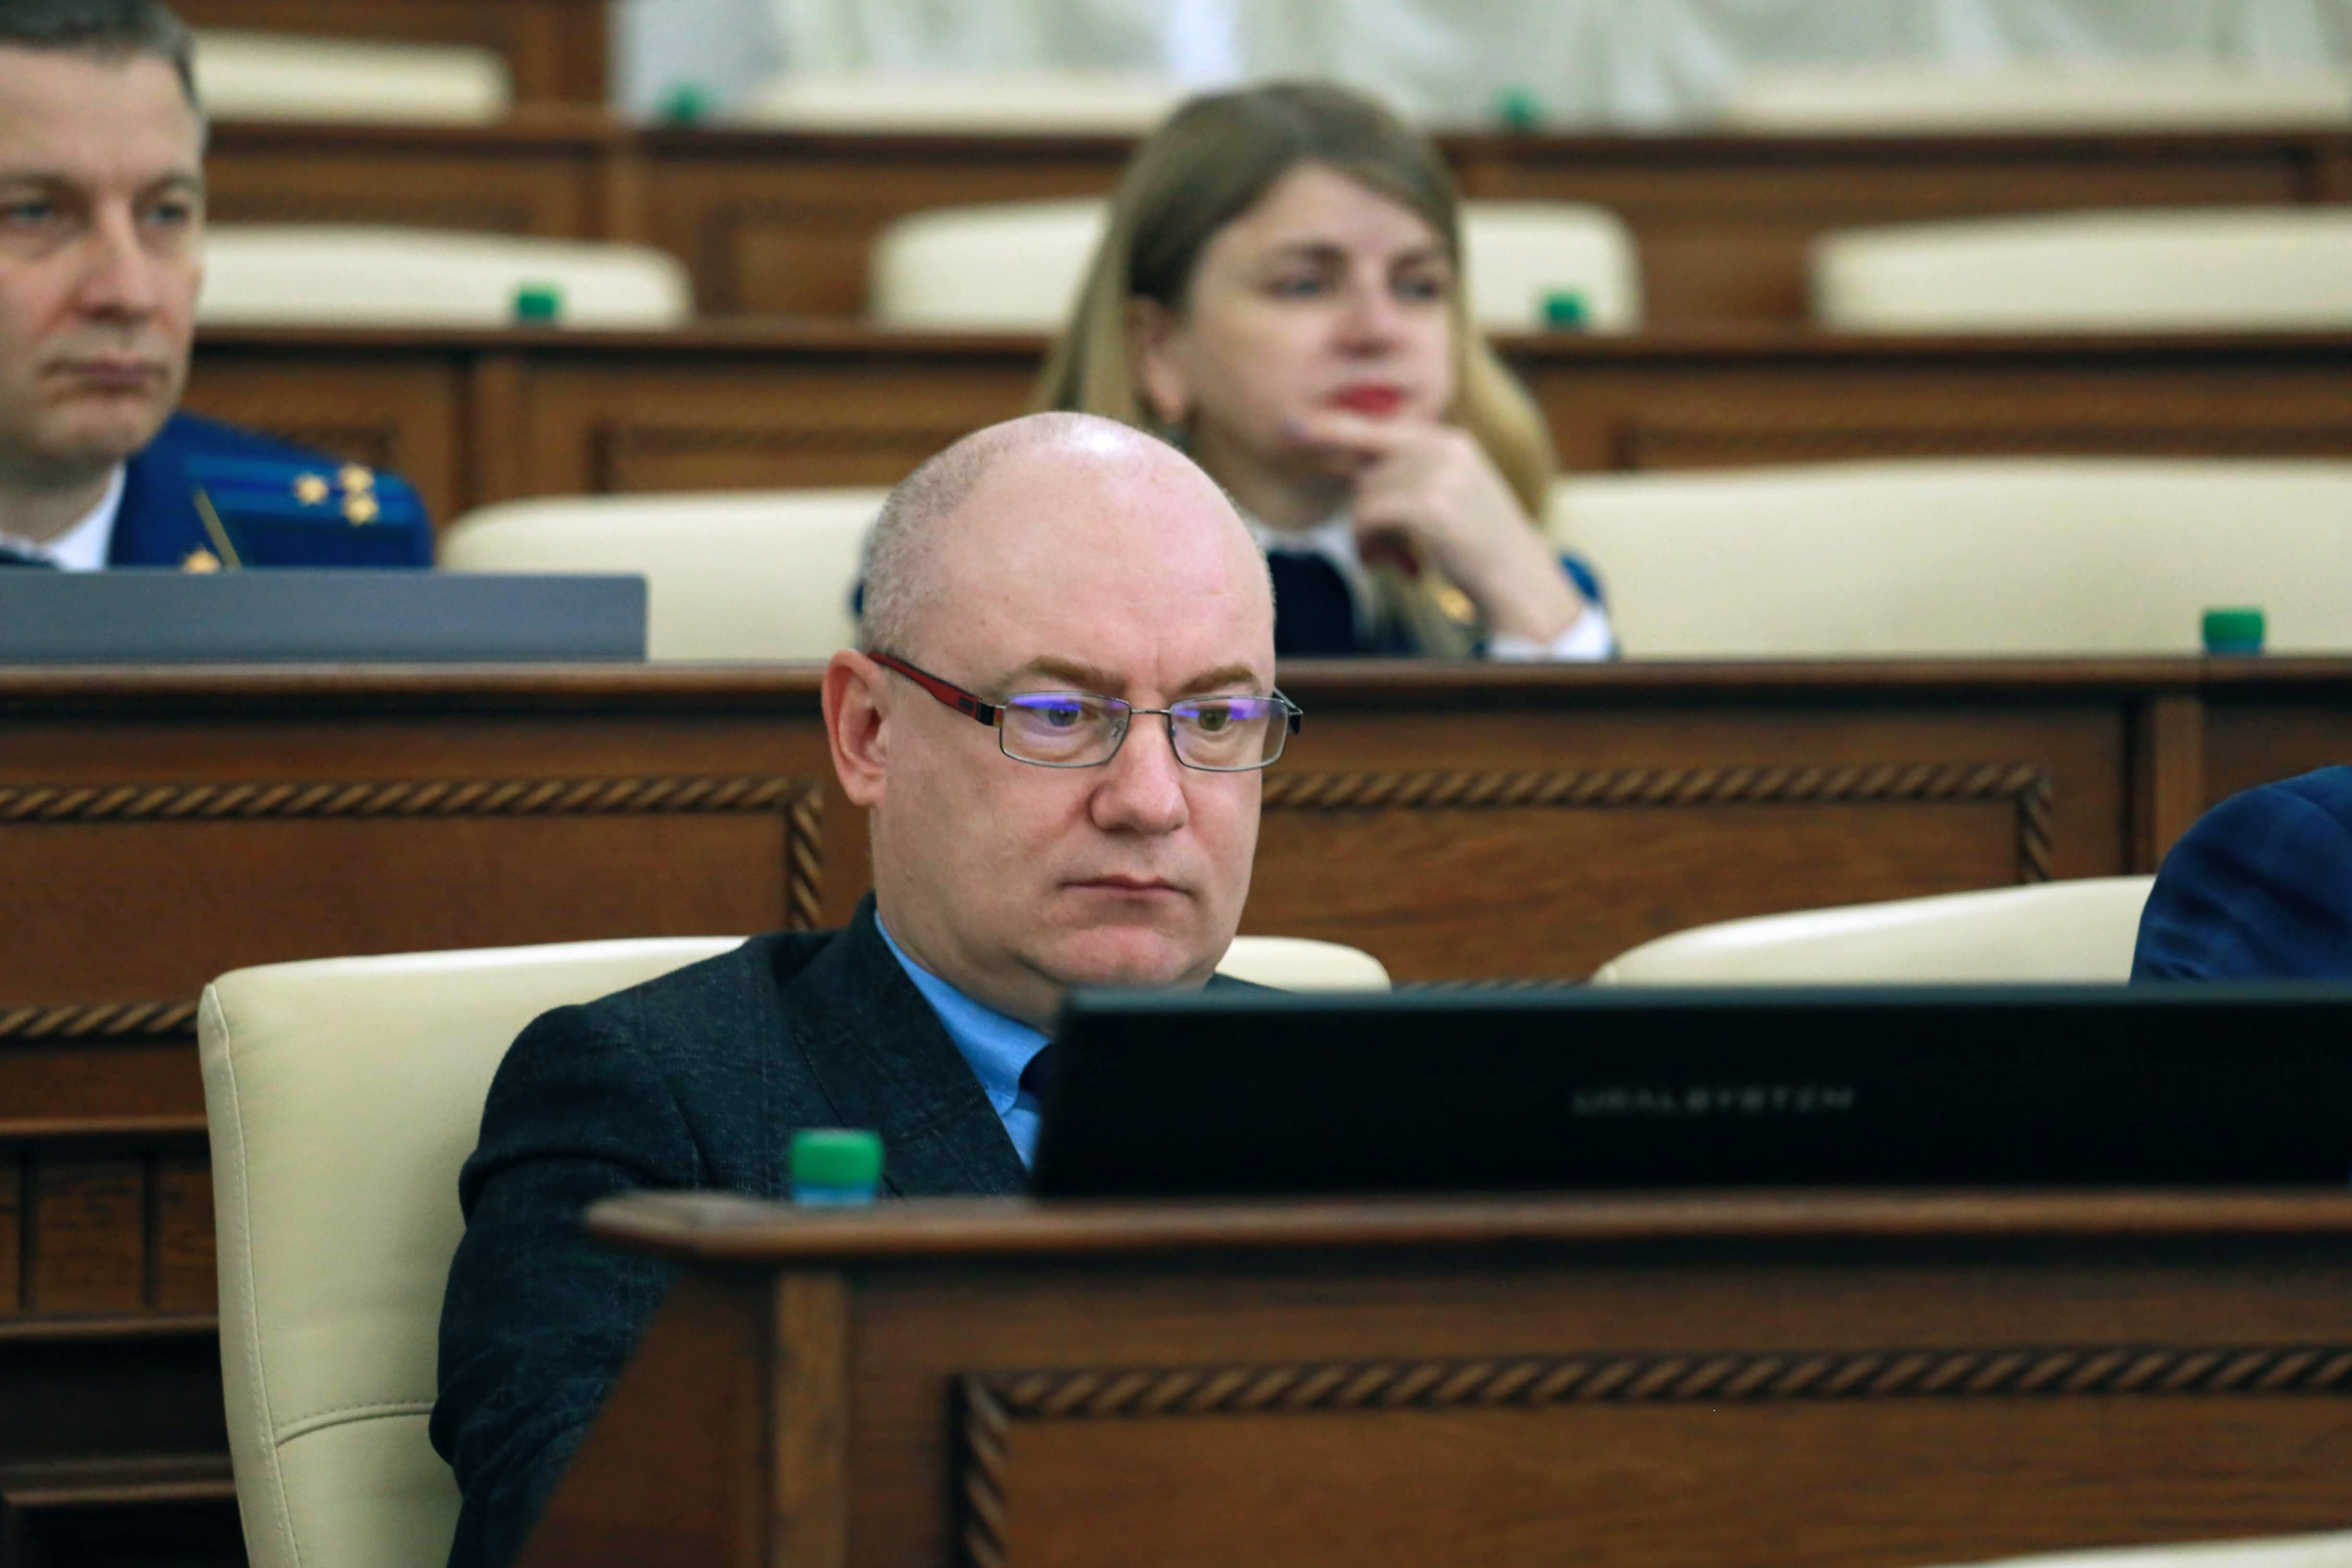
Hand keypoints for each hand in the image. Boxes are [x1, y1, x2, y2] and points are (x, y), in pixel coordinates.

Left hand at [1281, 409, 1588, 644]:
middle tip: (1374, 548)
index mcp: (1452, 442)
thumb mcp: (1455, 500)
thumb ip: (1414, 478)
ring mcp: (1438, 474)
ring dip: (1367, 537)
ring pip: (1364, 496)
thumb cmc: (1483, 553)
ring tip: (1392, 562)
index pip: (1381, 427)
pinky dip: (1368, 546)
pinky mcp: (1429, 505)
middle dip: (1362, 510)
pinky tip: (1392, 566)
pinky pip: (1368, 517)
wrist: (1522, 585)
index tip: (1292, 426)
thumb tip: (1356, 474)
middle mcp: (1444, 449)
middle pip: (1368, 468)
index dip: (1334, 428)